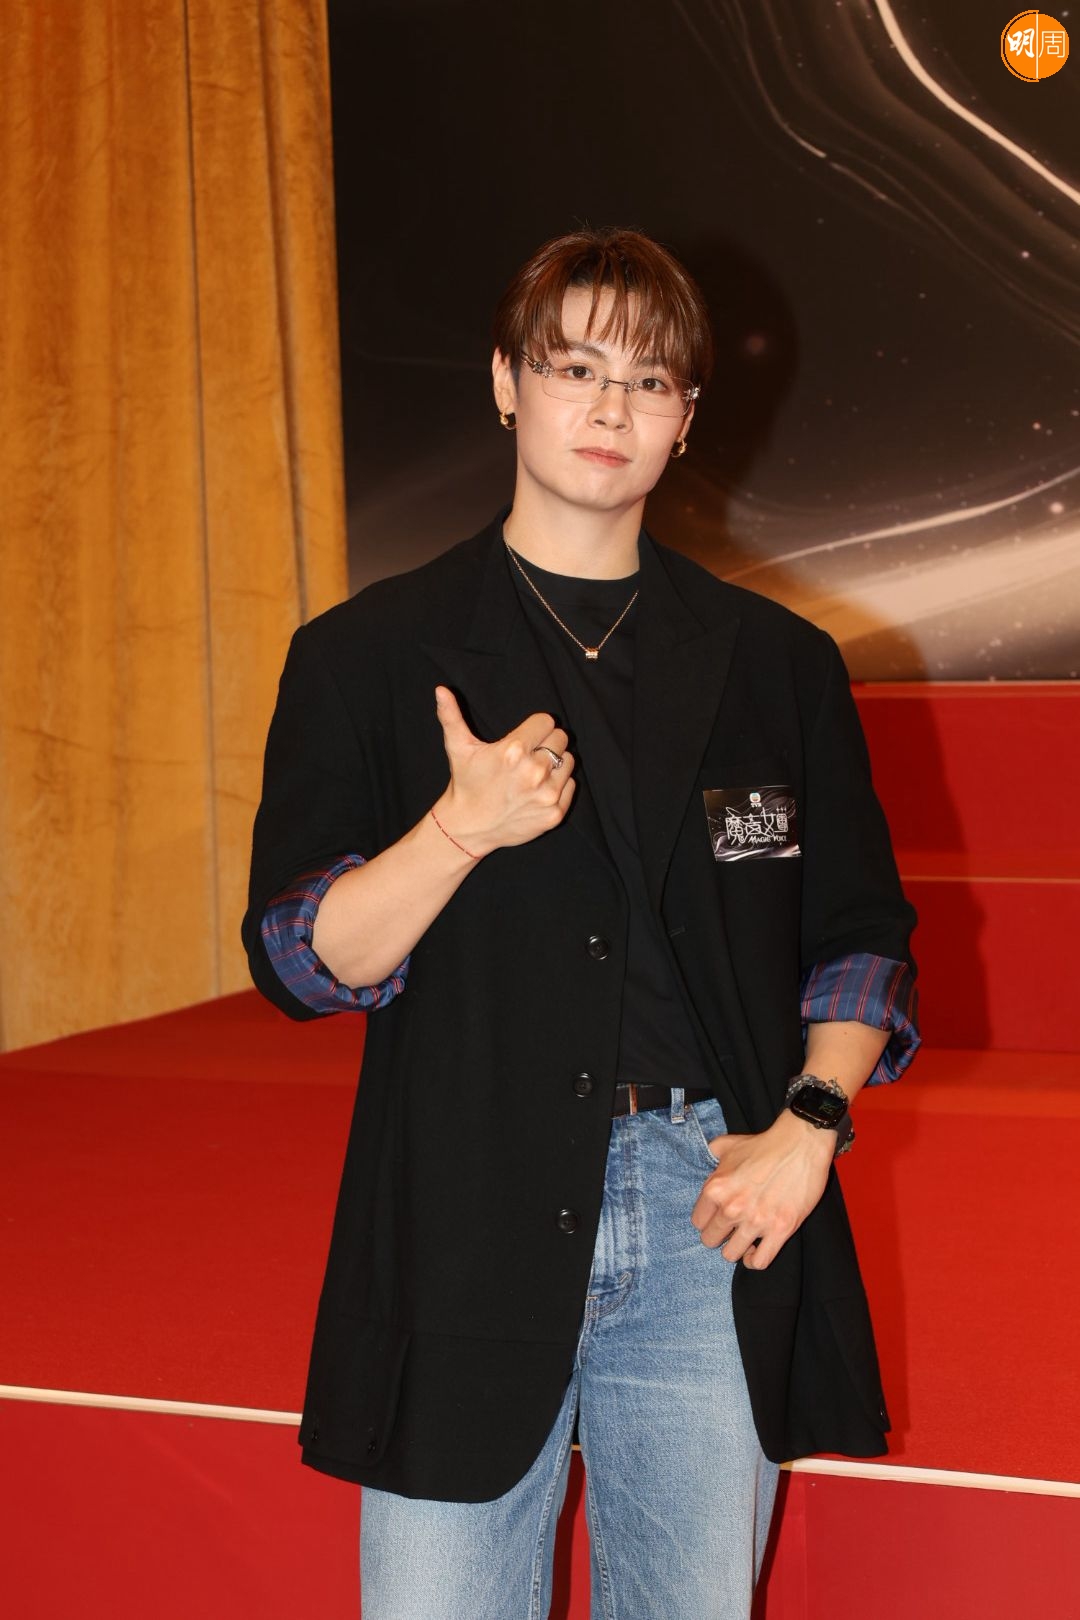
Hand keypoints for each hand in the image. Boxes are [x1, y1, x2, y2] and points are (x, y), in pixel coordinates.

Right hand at [433, 686, 576, 856]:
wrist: (468, 827)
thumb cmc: (465, 783)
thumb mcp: (458, 748)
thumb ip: (451, 716)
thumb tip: (441, 689)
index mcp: (514, 751)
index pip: (547, 722)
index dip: (535, 727)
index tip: (524, 738)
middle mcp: (534, 772)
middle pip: (561, 739)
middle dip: (546, 743)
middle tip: (529, 755)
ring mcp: (546, 794)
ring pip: (569, 761)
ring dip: (555, 764)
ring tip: (534, 773)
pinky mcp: (554, 813)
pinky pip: (571, 786)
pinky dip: (560, 786)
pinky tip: (538, 791)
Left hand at [690, 1110, 834, 1268]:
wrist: (800, 1144)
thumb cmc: (764, 1145)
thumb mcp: (728, 1144)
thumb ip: (711, 1154)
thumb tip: (708, 1160)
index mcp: (716, 1188)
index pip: (698, 1222)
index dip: (707, 1220)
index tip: (717, 1217)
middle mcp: (732, 1208)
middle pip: (710, 1240)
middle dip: (720, 1235)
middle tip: (731, 1228)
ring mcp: (756, 1221)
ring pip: (731, 1254)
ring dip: (737, 1248)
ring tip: (745, 1238)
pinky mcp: (780, 1230)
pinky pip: (760, 1262)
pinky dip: (755, 1260)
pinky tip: (757, 1250)